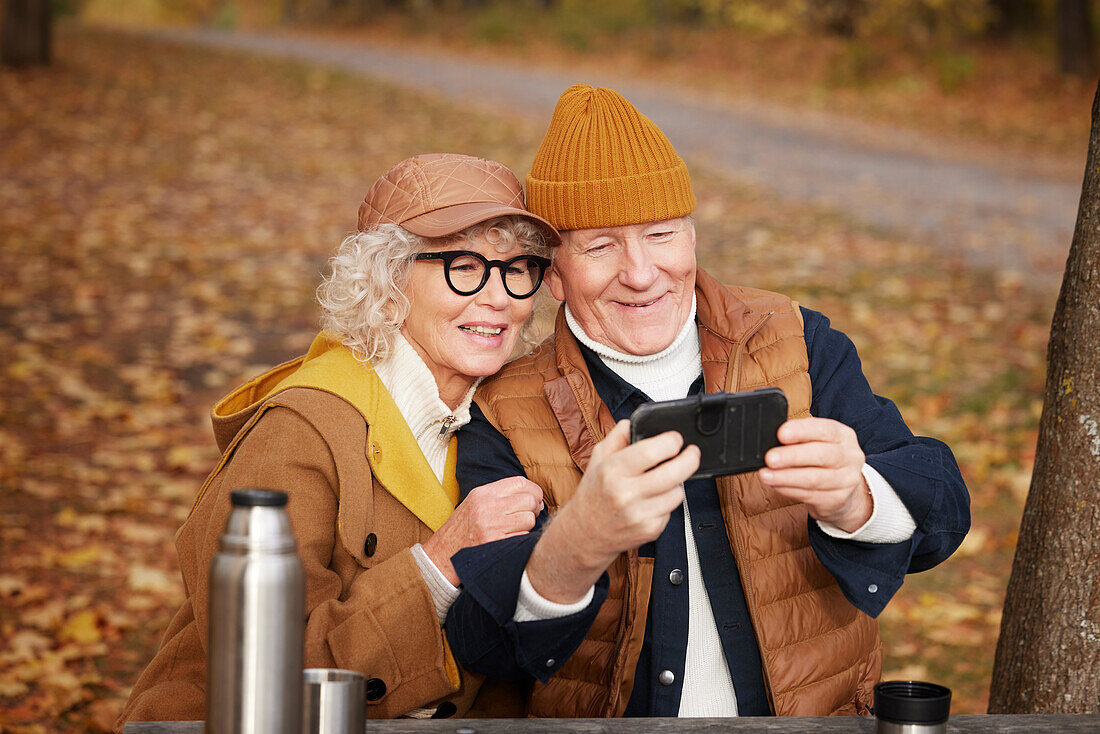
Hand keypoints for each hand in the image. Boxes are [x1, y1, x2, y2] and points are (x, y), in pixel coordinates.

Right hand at [421, 476, 543, 585]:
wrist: (443, 554)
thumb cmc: (463, 529)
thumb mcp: (476, 503)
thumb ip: (500, 495)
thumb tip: (533, 495)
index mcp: (483, 493)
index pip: (520, 482)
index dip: (534, 490)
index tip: (536, 499)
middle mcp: (487, 506)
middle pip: (529, 500)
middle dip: (534, 509)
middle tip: (529, 516)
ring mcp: (491, 525)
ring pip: (529, 519)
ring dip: (528, 526)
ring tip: (516, 529)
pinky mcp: (495, 542)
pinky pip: (523, 536)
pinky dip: (521, 539)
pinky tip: (510, 540)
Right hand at [539, 420, 698, 583]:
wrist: (584, 534)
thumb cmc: (592, 496)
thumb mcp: (597, 459)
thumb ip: (616, 437)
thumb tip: (632, 423)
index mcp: (612, 471)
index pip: (652, 451)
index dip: (671, 441)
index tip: (676, 439)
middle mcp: (626, 493)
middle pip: (675, 472)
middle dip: (690, 459)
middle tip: (691, 453)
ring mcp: (639, 514)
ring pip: (678, 492)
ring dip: (676, 484)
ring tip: (662, 481)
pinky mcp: (650, 530)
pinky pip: (672, 511)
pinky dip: (666, 504)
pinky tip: (653, 501)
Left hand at [758, 417, 871, 531]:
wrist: (843, 490)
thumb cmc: (822, 460)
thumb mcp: (816, 443)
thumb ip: (798, 439)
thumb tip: (771, 442)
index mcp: (843, 435)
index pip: (824, 429)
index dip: (802, 430)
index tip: (781, 433)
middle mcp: (850, 456)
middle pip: (821, 455)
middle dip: (792, 456)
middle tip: (770, 458)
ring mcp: (847, 480)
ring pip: (814, 479)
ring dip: (785, 477)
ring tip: (766, 475)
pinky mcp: (838, 500)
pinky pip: (810, 495)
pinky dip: (789, 490)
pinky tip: (775, 485)